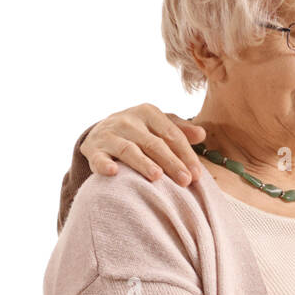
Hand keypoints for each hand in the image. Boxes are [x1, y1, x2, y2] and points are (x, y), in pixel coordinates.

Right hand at [80, 103, 208, 185]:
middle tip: (185, 181)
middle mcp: (128, 121)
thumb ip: (180, 130)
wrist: (102, 132)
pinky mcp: (93, 149)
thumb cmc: (140, 132)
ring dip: (143, 163)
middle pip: (153, 144)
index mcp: (148, 112)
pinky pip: (99, 158)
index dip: (186, 155)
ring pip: (129, 150)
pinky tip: (114, 172)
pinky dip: (104, 165)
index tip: (197, 175)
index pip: (171, 135)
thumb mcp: (159, 125)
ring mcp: (109, 134)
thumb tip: (202, 134)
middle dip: (171, 162)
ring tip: (157, 176)